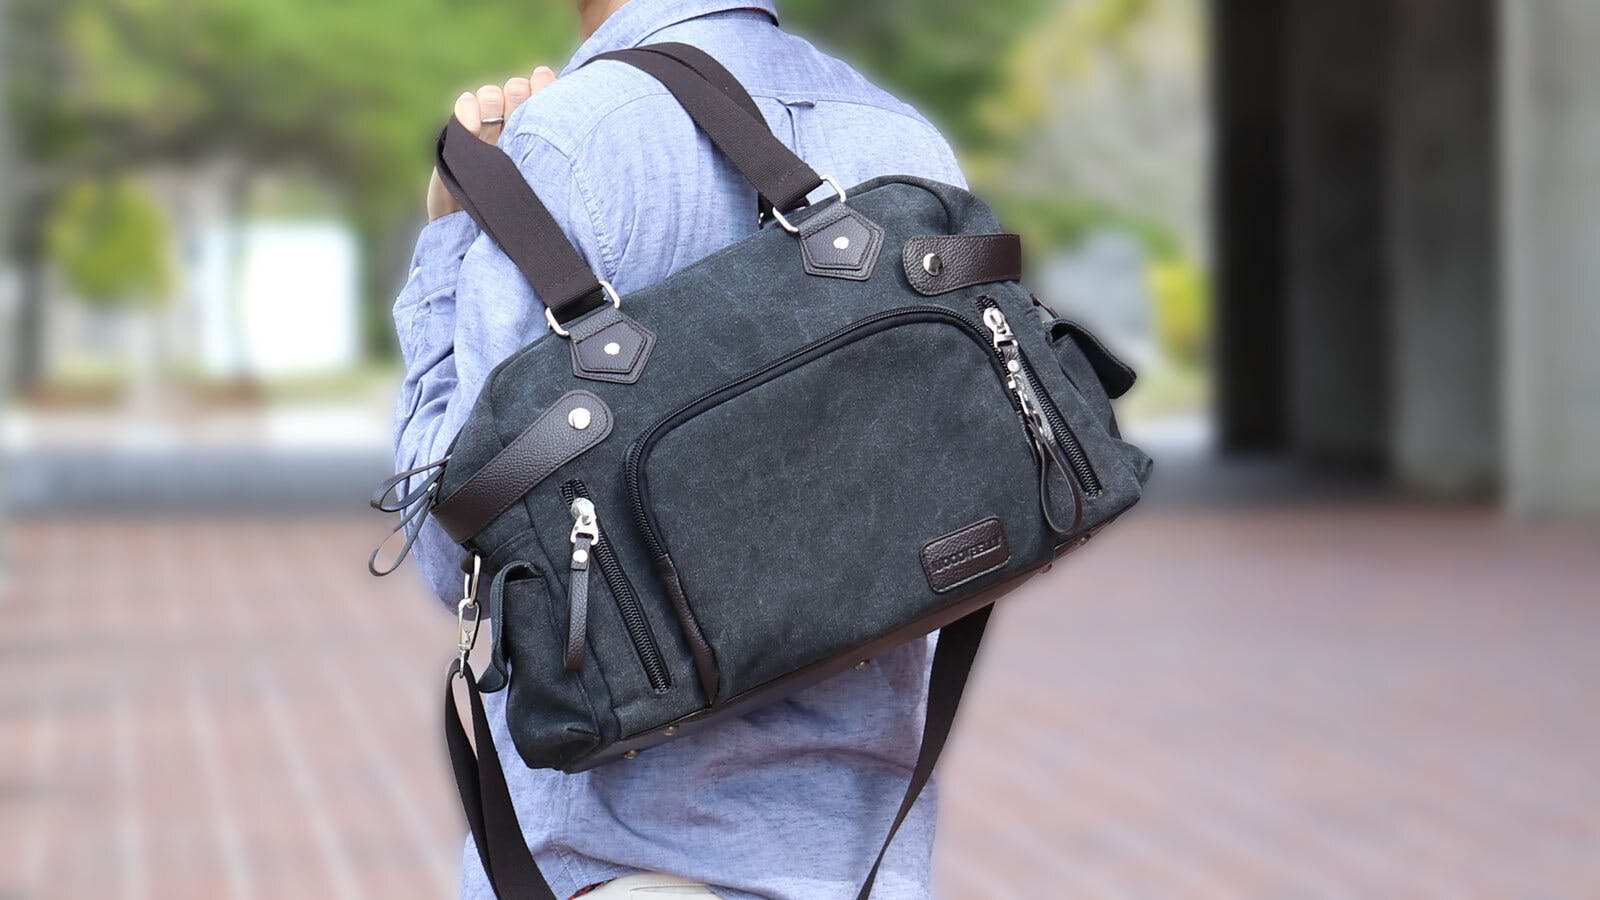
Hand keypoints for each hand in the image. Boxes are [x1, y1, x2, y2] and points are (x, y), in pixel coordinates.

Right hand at [427, 66, 556, 220]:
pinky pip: (465, 104)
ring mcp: (485, 133)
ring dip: (495, 100)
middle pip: (517, 91)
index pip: (543, 98)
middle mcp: (512, 131)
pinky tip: (472, 124)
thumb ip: (550, 157)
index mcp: (537, 139)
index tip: (544, 80)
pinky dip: (468, 107)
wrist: (475, 242)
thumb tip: (559, 115)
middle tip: (522, 114)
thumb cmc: (518, 221)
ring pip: (493, 95)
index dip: (544, 86)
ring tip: (495, 121)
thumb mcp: (539, 188)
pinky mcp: (459, 138)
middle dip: (520, 95)